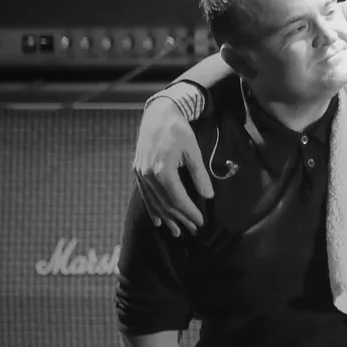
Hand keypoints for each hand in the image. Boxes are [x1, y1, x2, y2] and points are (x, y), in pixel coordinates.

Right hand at [133, 91, 211, 235]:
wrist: (157, 115)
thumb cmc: (178, 131)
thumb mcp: (193, 151)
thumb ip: (200, 175)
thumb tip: (208, 195)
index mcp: (163, 170)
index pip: (178, 199)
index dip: (190, 212)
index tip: (201, 222)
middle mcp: (149, 175)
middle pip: (166, 204)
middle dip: (180, 219)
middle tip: (193, 230)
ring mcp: (141, 174)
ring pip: (154, 202)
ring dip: (166, 218)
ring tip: (177, 231)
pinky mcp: (137, 171)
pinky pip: (145, 195)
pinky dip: (152, 209)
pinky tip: (157, 220)